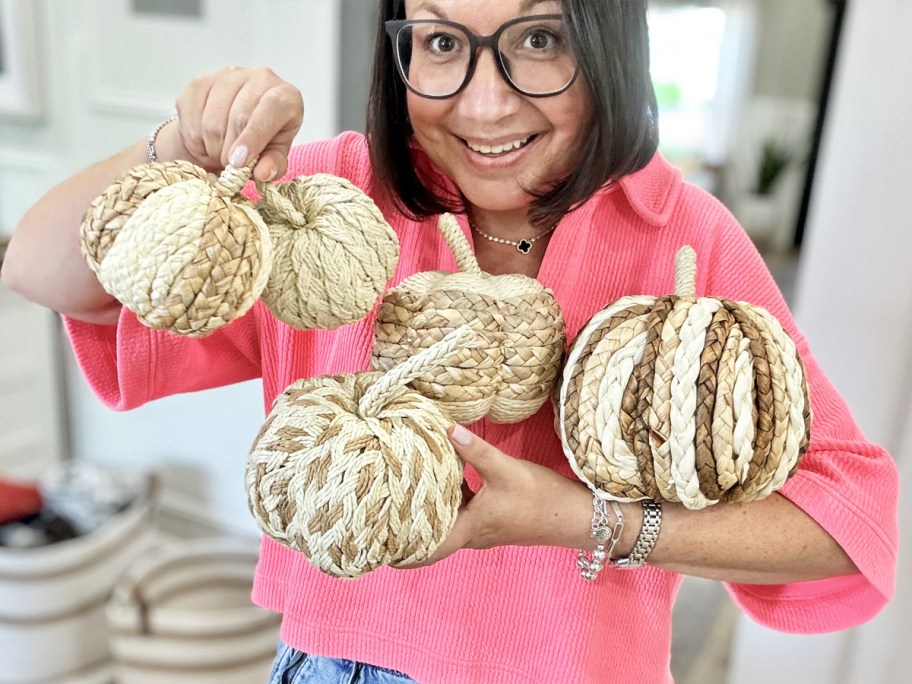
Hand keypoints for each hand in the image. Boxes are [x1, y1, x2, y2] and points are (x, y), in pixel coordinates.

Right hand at [161, 66, 304, 181]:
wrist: (237, 126)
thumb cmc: (263, 141)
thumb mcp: (275, 157)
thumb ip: (273, 165)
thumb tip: (263, 172)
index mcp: (286, 96)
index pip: (272, 107)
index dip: (254, 137)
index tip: (239, 161)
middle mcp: (260, 78)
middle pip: (239, 117)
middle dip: (230, 150)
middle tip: (230, 165)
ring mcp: (228, 76)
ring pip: (212, 119)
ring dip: (213, 146)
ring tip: (220, 152)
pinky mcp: (201, 82)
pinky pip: (192, 116)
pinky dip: (195, 138)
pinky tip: (206, 141)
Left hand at [399, 424, 593, 567]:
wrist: (573, 514)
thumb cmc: (539, 498)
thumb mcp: (504, 470)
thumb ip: (475, 450)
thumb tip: (445, 427)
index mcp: (470, 528)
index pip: (429, 549)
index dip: (404, 549)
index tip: (382, 542)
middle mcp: (472, 534)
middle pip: (433, 535)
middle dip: (411, 524)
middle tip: (386, 506)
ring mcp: (483, 529)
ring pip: (448, 522)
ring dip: (431, 510)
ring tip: (406, 489)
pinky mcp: (492, 520)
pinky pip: (463, 513)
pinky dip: (450, 500)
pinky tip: (444, 477)